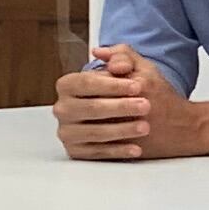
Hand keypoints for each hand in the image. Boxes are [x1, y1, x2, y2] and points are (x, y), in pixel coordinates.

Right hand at [53, 44, 204, 162]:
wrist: (135, 116)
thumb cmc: (130, 90)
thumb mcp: (132, 67)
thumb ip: (122, 56)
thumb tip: (108, 56)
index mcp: (68, 85)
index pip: (86, 83)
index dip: (112, 85)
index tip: (137, 86)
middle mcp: (63, 108)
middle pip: (90, 108)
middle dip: (120, 107)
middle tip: (146, 106)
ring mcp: (67, 131)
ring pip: (94, 133)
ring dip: (121, 130)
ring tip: (145, 127)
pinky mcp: (76, 151)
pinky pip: (96, 153)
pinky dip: (117, 152)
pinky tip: (136, 149)